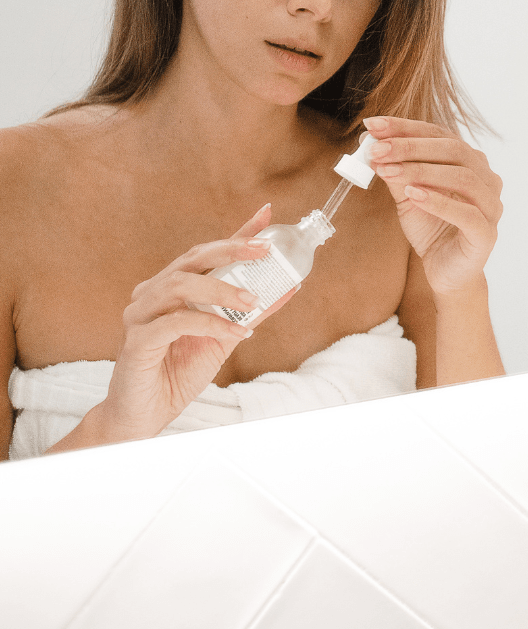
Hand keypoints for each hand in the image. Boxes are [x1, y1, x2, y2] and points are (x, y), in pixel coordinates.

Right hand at [95, 204, 296, 442]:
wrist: (146, 415)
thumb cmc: (180, 372)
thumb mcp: (226, 336)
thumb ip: (251, 310)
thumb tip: (289, 286)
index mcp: (172, 287)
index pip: (206, 252)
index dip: (237, 233)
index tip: (267, 214)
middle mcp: (152, 292)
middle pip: (192, 259)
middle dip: (232, 249)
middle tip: (266, 251)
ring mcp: (140, 314)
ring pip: (181, 284)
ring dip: (222, 289)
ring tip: (252, 301)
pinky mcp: (137, 341)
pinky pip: (176, 322)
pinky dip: (211, 323)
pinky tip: (237, 331)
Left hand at [362, 116, 502, 297]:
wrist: (446, 273)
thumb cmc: (431, 229)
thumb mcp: (407, 196)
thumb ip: (396, 171)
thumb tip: (371, 145)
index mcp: (471, 162)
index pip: (439, 134)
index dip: (406, 128)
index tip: (374, 125)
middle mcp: (487, 178)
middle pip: (453, 150)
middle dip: (410, 147)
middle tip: (377, 149)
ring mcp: (491, 205)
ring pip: (463, 177)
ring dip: (422, 170)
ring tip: (388, 170)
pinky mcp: (486, 234)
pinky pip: (467, 214)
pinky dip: (438, 201)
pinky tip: (412, 194)